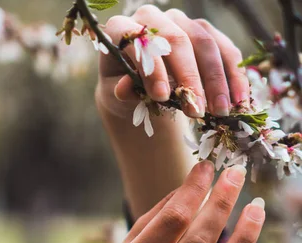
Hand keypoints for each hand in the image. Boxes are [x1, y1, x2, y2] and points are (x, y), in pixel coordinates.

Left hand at [96, 6, 248, 119]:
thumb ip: (122, 91)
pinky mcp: (206, 31)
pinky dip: (235, 77)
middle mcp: (152, 17)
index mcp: (122, 27)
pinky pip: (226, 50)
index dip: (153, 69)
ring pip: (206, 44)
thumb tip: (124, 89)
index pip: (141, 42)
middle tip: (196, 110)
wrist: (141, 89)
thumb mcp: (117, 95)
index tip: (161, 98)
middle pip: (178, 42)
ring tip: (221, 112)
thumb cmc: (125, 89)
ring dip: (217, 81)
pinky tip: (239, 100)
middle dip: (189, 79)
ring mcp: (182, 21)